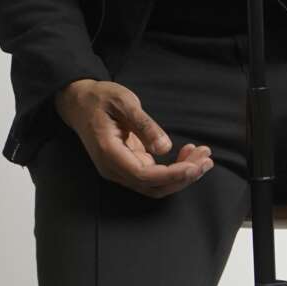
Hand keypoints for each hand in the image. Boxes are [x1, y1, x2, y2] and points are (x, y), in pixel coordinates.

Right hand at [54, 79, 214, 197]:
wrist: (79, 102)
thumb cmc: (100, 99)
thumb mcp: (124, 102)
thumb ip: (144, 125)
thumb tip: (164, 148)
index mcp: (109, 153)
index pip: (143, 175)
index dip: (171, 175)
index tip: (194, 166)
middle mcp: (114, 169)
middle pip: (153, 186)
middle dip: (183, 177)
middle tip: (206, 159)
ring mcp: (121, 170)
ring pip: (156, 185)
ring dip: (182, 175)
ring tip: (203, 156)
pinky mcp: (128, 166)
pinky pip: (154, 176)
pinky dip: (174, 170)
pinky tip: (188, 154)